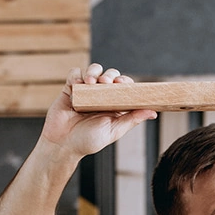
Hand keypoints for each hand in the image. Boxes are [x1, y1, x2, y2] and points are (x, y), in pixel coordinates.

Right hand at [40, 63, 157, 161]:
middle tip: (107, 82)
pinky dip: (77, 74)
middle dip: (110, 75)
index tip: (122, 84)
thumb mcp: (113, 131)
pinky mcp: (70, 89)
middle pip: (110, 75)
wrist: (61, 145)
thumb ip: (132, 119)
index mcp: (114, 105)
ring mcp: (85, 91)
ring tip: (92, 82)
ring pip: (94, 70)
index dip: (125, 82)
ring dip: (94, 71)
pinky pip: (74, 74)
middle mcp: (101, 96)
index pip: (124, 87)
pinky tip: (78, 83)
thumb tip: (153, 112)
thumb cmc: (87, 141)